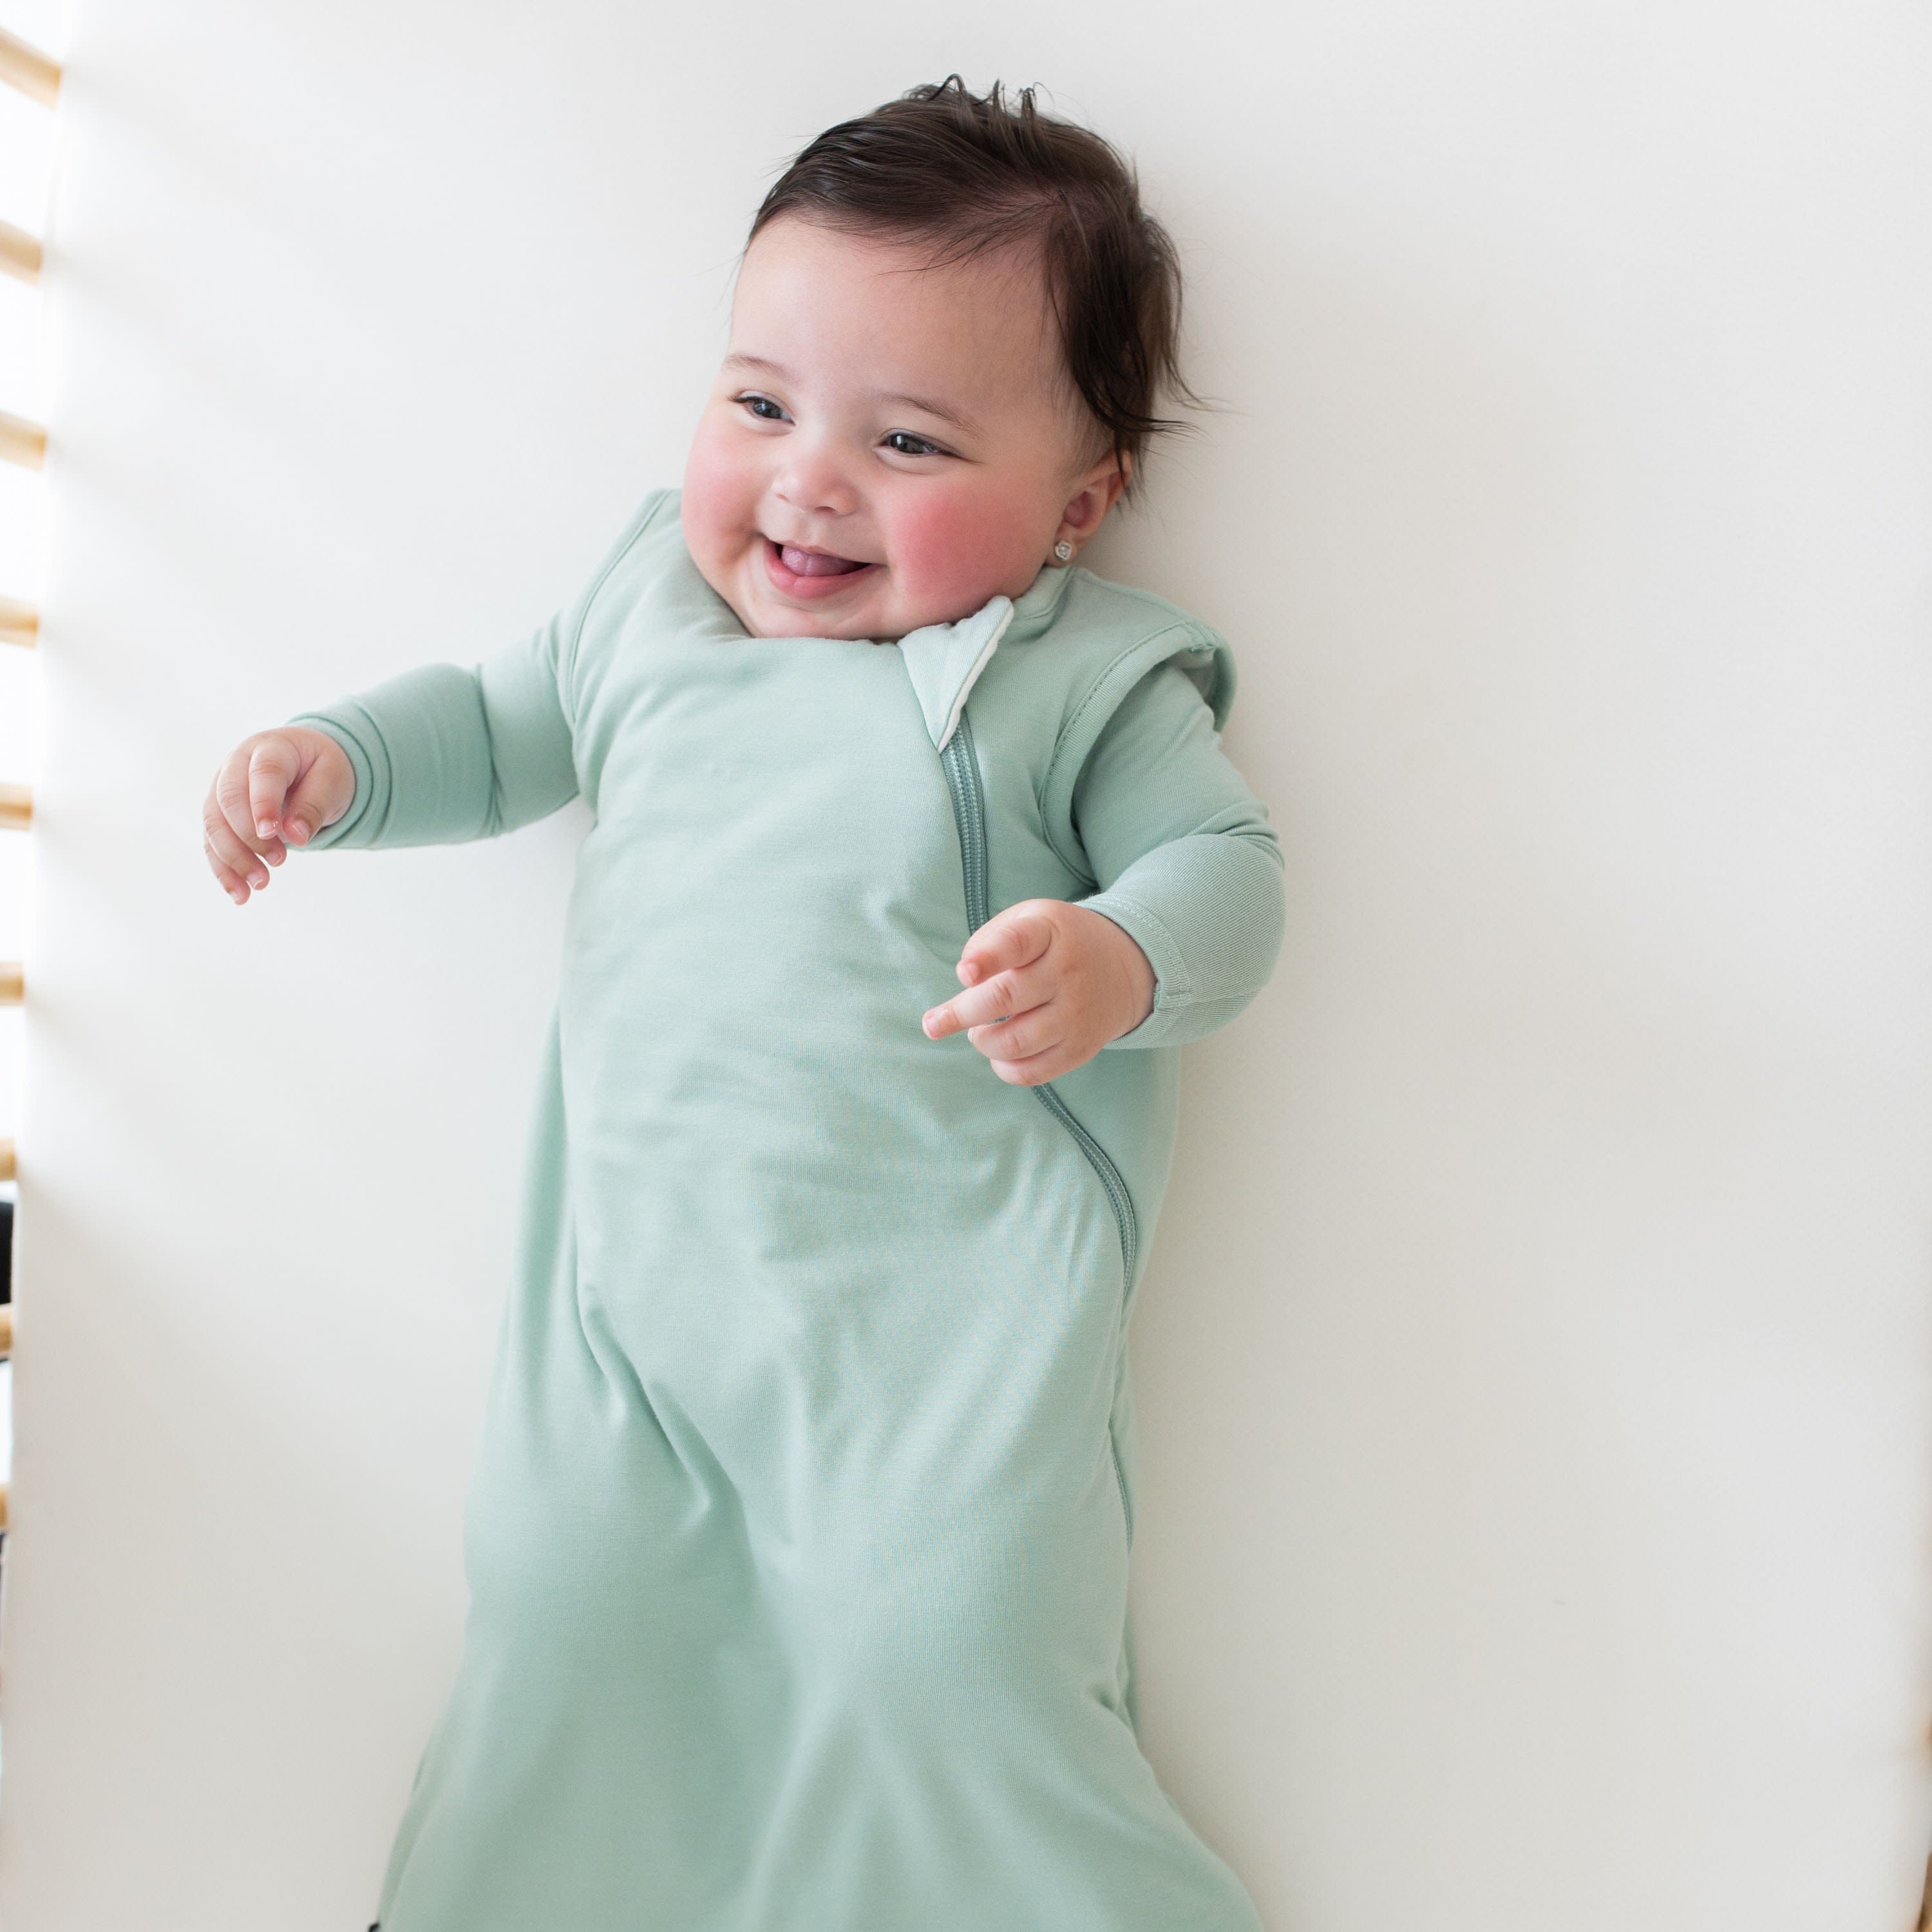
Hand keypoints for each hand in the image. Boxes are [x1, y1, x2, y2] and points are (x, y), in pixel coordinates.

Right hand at [202, 726, 354, 903]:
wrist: (307, 764)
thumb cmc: (320, 769)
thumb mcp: (331, 780)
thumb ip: (314, 805)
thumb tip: (296, 836)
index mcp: (270, 747)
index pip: (262, 773)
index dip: (264, 803)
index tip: (273, 834)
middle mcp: (236, 764)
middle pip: (229, 799)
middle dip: (249, 835)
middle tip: (280, 861)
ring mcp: (221, 788)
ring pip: (213, 823)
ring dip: (233, 858)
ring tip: (262, 884)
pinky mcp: (217, 813)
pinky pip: (211, 842)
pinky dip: (223, 870)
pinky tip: (240, 895)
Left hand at [921, 898, 1155, 1085]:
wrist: (1125, 967)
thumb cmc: (1058, 941)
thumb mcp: (1030, 919)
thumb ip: (990, 940)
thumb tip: (965, 980)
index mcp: (1050, 932)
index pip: (1016, 944)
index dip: (987, 959)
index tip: (964, 974)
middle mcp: (1067, 972)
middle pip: (1005, 998)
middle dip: (960, 1013)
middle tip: (933, 1023)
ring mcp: (1077, 1013)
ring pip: (1014, 1042)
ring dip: (982, 1041)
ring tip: (978, 1030)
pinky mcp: (1080, 1048)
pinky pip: (1032, 1072)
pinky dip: (1004, 1068)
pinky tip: (998, 1053)